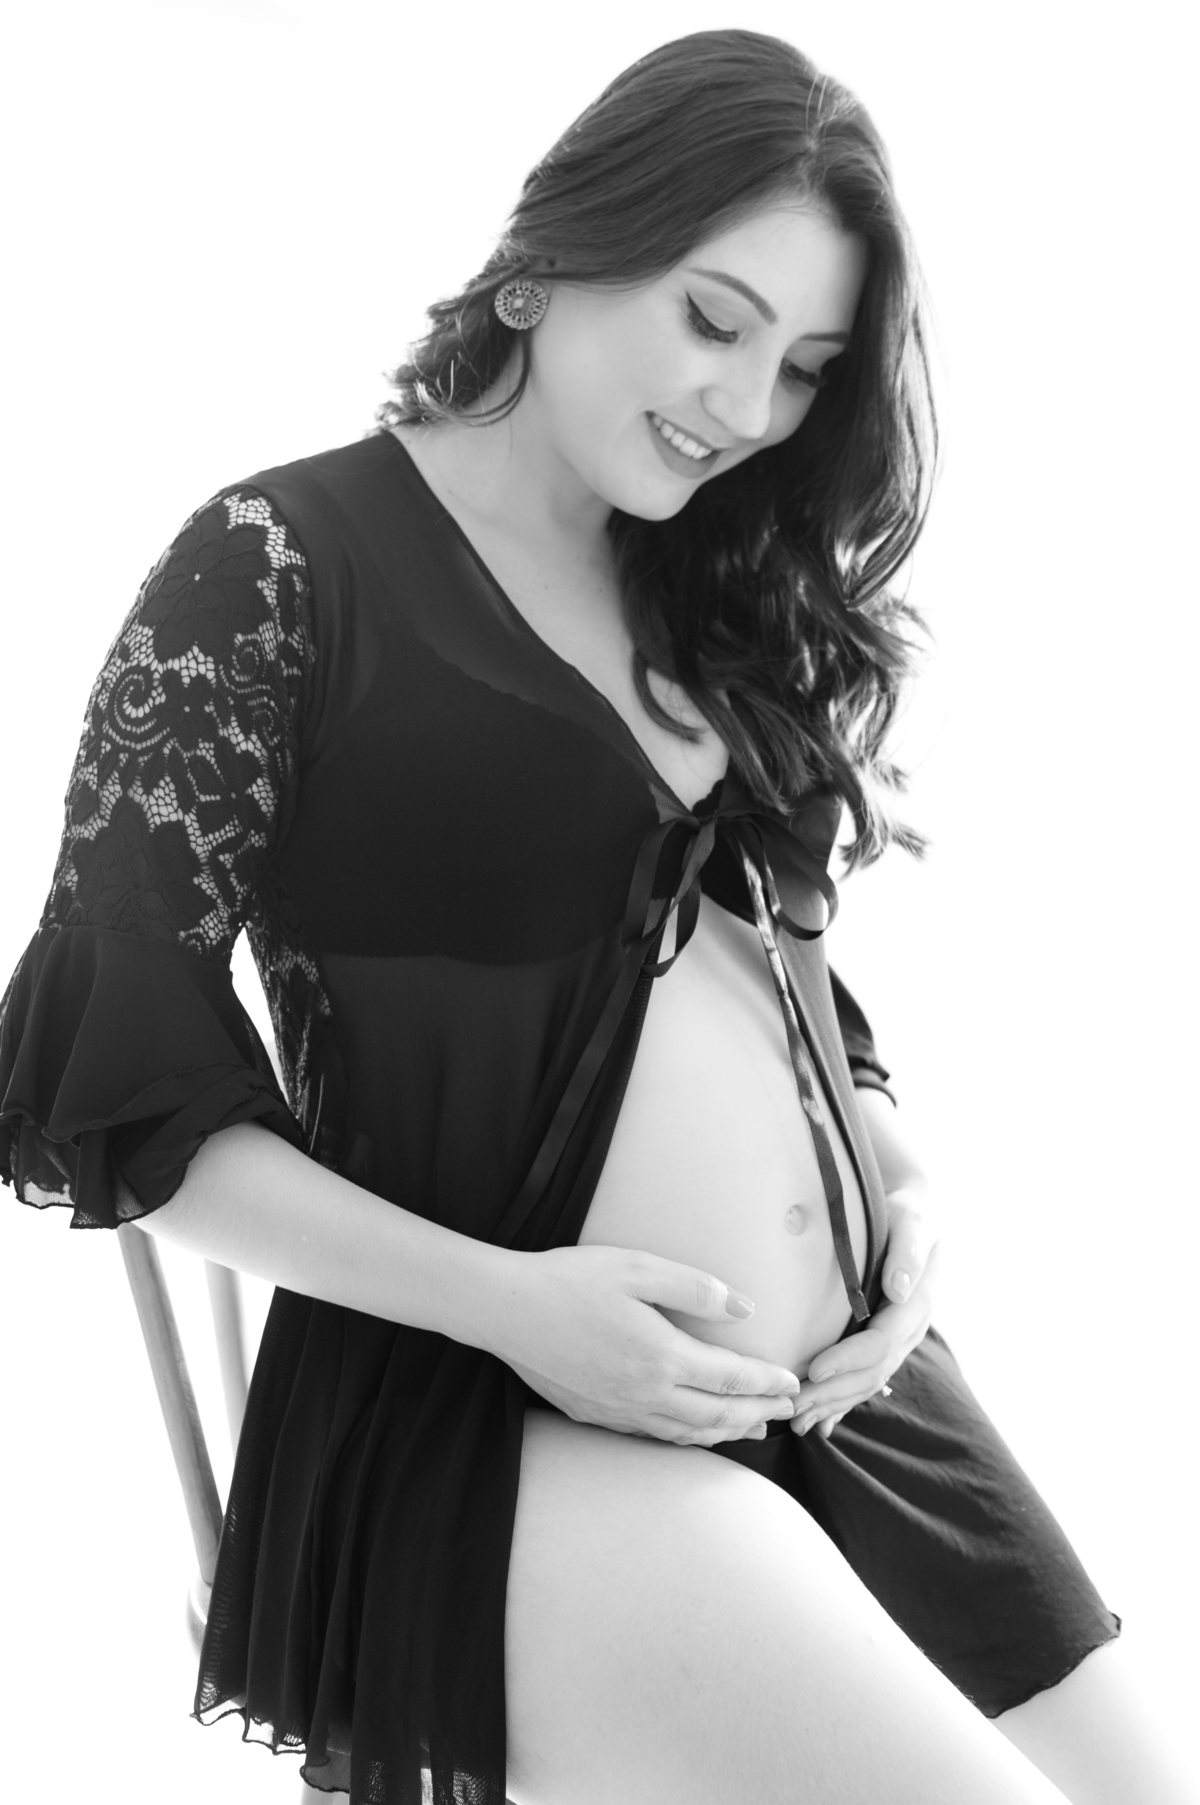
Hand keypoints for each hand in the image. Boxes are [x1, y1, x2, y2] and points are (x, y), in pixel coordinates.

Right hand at [498, 1244, 801, 1445]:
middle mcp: (645, 1393)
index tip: (793, 1382)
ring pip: (685, 1433)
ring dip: (724, 1433)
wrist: (505, 1309)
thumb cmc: (571, 1280)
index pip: (731, 1379)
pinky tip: (689, 1430)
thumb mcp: (638, 1268)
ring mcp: (618, 1409)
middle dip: (756, 1414)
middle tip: (785, 1411)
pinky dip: (684, 1437)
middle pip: (716, 1416)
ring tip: (751, 1428)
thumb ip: (696, 1289)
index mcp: (662, 1356)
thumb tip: (745, 1309)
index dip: (767, 1382)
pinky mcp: (594, 1414)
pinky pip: (652, 1434)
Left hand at [789, 1187, 939, 1439]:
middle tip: (793, 1407)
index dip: (848, 1360)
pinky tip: (821, 1424)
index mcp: (917, 1305)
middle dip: (833, 1394)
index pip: (881, 1343)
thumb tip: (899, 1288)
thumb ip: (909, 1251)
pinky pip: (864, 1379)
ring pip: (866, 1383)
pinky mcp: (883, 1342)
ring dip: (833, 1405)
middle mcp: (909, 1330)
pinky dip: (842, 1402)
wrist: (915, 1211)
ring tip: (798, 1421)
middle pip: (871, 1373)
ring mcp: (898, 1340)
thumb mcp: (914, 1220)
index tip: (814, 1370)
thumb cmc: (908, 1210)